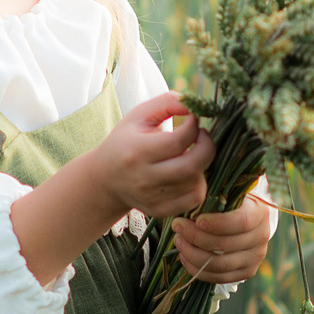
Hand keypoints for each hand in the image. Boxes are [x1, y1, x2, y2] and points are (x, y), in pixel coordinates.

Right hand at [98, 94, 214, 221]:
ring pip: (196, 182)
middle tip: (202, 136)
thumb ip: (167, 103)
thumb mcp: (139, 115)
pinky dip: (199, 183)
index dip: (194, 126)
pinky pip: (194, 198)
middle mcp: (143, 178)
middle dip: (207, 147)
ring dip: (201, 165)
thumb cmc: (126, 141)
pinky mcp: (160, 210)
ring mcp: (152, 198)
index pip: (177, 141)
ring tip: (190, 154)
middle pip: (192, 166)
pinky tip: (190, 172)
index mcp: (136, 151)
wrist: (106, 179)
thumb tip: (194, 105)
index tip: (194, 119)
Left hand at [174, 184, 273, 285]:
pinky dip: (198, 270)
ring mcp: (256, 257)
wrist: (249, 218)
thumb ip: (214, 191)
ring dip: (193, 255)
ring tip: (178, 242)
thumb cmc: (231, 200)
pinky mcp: (247, 271)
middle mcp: (262, 236)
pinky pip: (219, 278)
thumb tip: (193, 191)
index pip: (241, 222)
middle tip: (177, 226)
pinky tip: (184, 258)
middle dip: (196, 237)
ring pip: (220, 264)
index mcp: (260, 212)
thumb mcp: (227, 190)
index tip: (196, 220)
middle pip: (226, 245)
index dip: (217, 224)